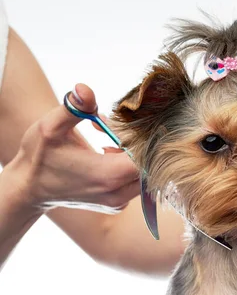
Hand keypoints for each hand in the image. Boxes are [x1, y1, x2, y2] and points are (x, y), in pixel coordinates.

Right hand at [8, 84, 139, 212]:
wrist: (28, 188)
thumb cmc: (39, 156)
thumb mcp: (51, 127)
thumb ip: (73, 108)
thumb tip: (85, 89)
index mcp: (108, 175)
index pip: (148, 156)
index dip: (144, 138)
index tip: (130, 125)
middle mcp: (118, 193)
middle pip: (150, 166)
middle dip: (138, 145)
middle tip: (115, 131)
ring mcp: (118, 202)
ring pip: (144, 175)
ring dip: (132, 156)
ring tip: (107, 143)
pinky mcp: (116, 205)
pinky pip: (134, 184)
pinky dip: (127, 167)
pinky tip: (107, 154)